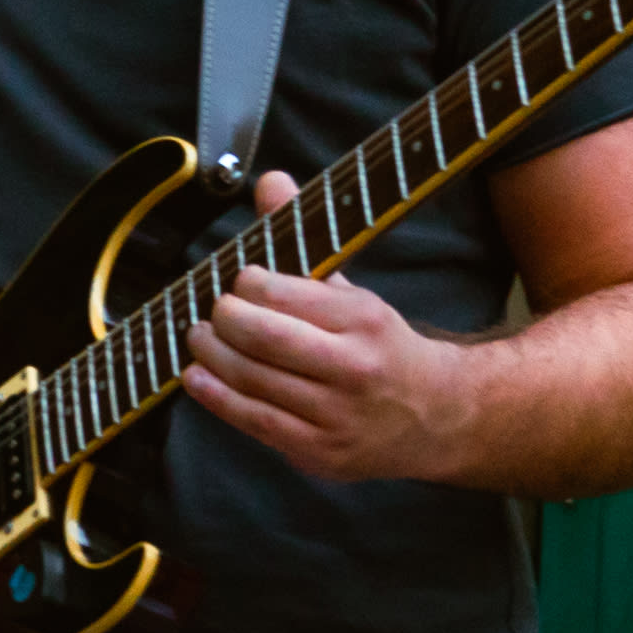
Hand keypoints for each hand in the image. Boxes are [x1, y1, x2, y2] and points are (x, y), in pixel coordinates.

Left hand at [181, 172, 473, 481]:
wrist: (436, 416)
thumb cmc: (380, 347)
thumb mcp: (352, 292)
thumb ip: (305, 238)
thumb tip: (270, 181)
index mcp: (364, 321)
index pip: (290, 296)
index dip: (250, 284)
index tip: (238, 278)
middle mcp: (352, 368)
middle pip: (267, 340)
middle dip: (227, 319)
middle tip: (213, 309)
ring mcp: (335, 416)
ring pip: (255, 381)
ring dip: (213, 356)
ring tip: (198, 336)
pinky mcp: (319, 451)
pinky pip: (256, 422)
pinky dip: (218, 397)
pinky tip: (197, 377)